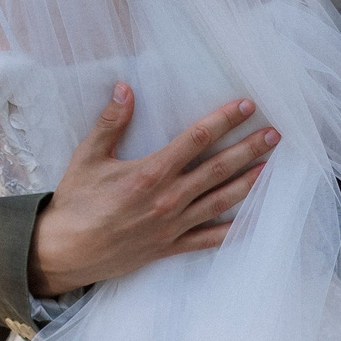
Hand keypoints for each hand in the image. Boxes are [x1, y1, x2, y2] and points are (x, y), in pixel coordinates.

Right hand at [26, 85, 280, 296]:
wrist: (65, 252)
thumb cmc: (75, 203)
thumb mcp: (88, 157)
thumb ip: (110, 122)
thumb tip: (125, 88)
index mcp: (151, 172)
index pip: (197, 139)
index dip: (224, 120)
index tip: (246, 106)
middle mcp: (169, 198)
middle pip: (219, 168)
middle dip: (249, 148)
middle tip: (275, 134)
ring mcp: (173, 225)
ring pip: (221, 201)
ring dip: (249, 182)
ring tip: (272, 166)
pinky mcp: (171, 247)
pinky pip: (210, 239)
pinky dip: (235, 230)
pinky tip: (255, 220)